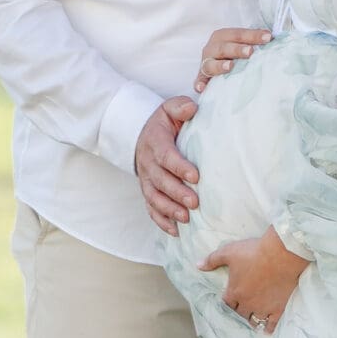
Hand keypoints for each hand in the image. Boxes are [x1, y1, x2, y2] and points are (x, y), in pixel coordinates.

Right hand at [135, 97, 198, 234]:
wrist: (140, 134)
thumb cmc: (163, 123)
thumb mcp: (169, 108)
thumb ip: (180, 106)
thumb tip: (193, 107)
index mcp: (155, 143)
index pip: (166, 156)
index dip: (179, 167)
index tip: (196, 176)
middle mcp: (148, 163)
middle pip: (161, 181)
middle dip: (177, 193)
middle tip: (195, 202)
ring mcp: (146, 180)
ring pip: (154, 198)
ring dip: (169, 210)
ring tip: (186, 219)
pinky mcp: (147, 191)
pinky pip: (151, 209)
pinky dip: (161, 221)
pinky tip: (176, 231)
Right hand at [195, 26, 271, 93]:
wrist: (217, 63)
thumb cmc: (235, 54)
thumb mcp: (242, 45)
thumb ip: (254, 42)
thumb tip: (274, 38)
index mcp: (223, 36)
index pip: (238, 34)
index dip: (252, 35)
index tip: (268, 37)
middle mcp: (212, 48)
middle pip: (224, 47)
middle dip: (237, 49)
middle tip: (251, 52)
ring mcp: (206, 63)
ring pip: (211, 63)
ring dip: (220, 65)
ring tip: (230, 66)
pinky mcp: (201, 78)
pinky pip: (199, 81)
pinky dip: (200, 83)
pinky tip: (202, 88)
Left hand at [201, 227, 308, 334]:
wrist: (281, 254)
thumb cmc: (254, 252)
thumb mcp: (229, 252)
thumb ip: (212, 260)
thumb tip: (198, 265)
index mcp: (234, 292)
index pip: (227, 303)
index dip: (228, 302)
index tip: (230, 301)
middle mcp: (247, 303)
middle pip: (240, 313)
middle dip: (240, 311)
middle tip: (242, 309)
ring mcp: (263, 307)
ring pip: (254, 320)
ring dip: (252, 320)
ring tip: (252, 320)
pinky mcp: (278, 307)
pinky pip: (272, 322)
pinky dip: (268, 327)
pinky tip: (266, 331)